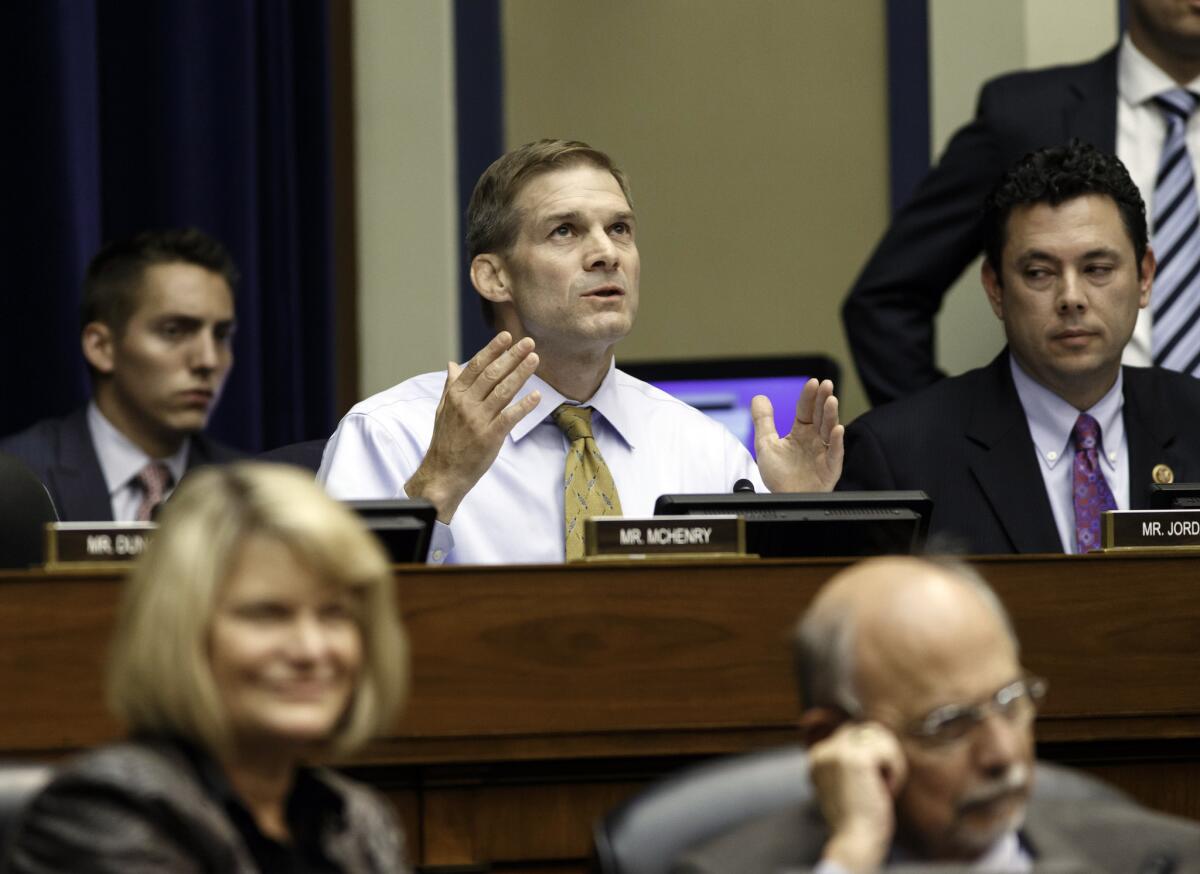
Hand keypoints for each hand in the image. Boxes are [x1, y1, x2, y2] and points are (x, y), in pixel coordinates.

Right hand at [405, 332, 540, 521]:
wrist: (443, 473)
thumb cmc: (445, 441)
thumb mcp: (443, 410)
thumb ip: (451, 386)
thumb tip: (453, 364)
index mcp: (455, 395)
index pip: (476, 366)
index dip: (493, 350)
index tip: (507, 337)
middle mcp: (466, 404)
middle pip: (492, 374)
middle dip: (512, 356)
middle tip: (528, 342)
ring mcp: (478, 420)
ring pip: (503, 391)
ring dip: (521, 373)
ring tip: (535, 359)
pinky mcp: (490, 437)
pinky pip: (510, 417)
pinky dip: (524, 406)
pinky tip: (537, 396)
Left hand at [752, 378, 843, 491]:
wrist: (784, 499)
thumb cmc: (779, 475)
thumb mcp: (766, 444)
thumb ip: (763, 421)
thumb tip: (759, 397)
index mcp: (801, 432)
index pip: (806, 409)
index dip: (809, 396)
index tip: (812, 382)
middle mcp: (814, 439)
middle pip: (820, 415)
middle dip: (823, 399)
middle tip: (826, 384)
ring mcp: (823, 452)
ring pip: (829, 430)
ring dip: (831, 415)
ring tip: (831, 400)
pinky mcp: (830, 467)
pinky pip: (835, 453)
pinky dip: (836, 442)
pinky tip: (837, 429)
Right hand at [811, 721, 906, 872]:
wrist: (855, 841)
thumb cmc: (854, 820)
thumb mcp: (843, 785)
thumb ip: (847, 761)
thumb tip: (869, 736)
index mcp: (816, 757)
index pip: (850, 732)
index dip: (871, 753)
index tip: (871, 782)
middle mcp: (823, 751)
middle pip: (864, 729)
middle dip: (881, 752)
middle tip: (881, 784)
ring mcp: (838, 753)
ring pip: (878, 735)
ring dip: (889, 761)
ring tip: (883, 787)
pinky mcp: (857, 759)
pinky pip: (889, 750)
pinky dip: (896, 771)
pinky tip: (886, 790)